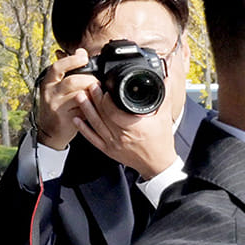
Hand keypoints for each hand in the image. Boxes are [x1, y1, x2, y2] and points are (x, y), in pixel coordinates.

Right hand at [33, 51, 96, 149]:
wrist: (50, 130)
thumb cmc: (59, 105)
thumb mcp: (58, 87)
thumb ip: (69, 71)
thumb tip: (80, 51)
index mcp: (48, 81)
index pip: (57, 67)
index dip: (71, 60)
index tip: (84, 56)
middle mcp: (49, 92)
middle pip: (72, 81)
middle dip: (90, 80)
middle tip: (98, 83)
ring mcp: (56, 106)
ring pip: (78, 95)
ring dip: (92, 93)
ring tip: (97, 94)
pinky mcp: (64, 118)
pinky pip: (83, 109)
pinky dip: (92, 106)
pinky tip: (96, 105)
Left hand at [70, 61, 184, 178]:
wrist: (158, 164)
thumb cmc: (161, 142)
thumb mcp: (164, 117)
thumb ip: (164, 97)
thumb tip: (167, 80)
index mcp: (136, 127)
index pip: (114, 110)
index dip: (106, 98)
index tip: (104, 88)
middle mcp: (122, 136)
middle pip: (103, 114)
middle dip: (95, 99)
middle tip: (90, 87)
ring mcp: (113, 144)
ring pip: (95, 124)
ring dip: (86, 110)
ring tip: (80, 97)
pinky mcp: (108, 150)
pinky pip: (92, 139)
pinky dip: (83, 129)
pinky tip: (77, 119)